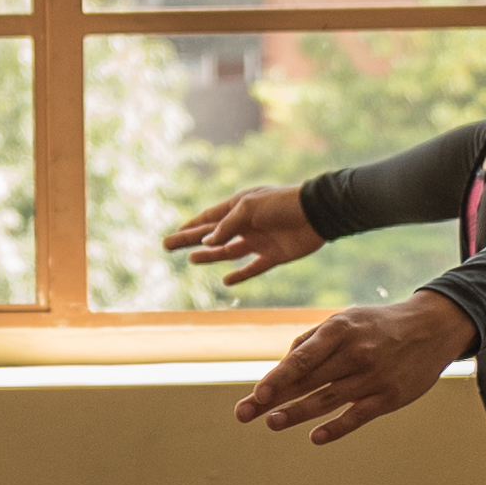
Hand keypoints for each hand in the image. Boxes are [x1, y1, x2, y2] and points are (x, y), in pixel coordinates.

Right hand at [162, 184, 324, 286]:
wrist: (318, 214)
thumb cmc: (282, 204)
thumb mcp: (249, 209)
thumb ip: (227, 226)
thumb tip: (206, 242)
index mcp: (240, 206)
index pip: (210, 217)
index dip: (191, 225)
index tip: (174, 232)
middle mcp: (247, 224)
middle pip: (212, 234)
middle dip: (190, 240)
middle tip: (167, 245)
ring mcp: (260, 240)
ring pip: (229, 251)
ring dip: (210, 255)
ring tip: (192, 259)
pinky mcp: (273, 256)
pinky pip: (252, 268)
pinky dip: (240, 274)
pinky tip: (226, 280)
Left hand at [234, 295, 474, 446]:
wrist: (433, 326)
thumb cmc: (377, 325)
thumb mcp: (345, 320)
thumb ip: (312, 341)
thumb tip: (280, 367)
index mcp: (339, 331)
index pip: (302, 358)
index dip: (278, 378)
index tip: (256, 394)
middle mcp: (355, 353)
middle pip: (308, 382)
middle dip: (273, 399)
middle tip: (243, 414)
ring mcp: (373, 376)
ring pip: (327, 400)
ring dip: (296, 414)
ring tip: (271, 423)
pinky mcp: (390, 396)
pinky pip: (358, 416)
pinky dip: (336, 428)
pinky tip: (315, 437)